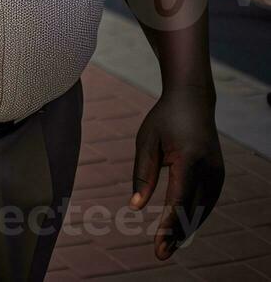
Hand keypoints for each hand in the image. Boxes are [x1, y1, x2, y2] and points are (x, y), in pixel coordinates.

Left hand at [131, 90, 223, 259]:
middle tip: (160, 254)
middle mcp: (208, 168)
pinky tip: (181, 229)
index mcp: (188, 158)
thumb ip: (142, 176)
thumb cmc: (163, 119)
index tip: (158, 242)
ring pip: (202, 209)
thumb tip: (135, 208)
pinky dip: (194, 216)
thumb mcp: (145, 142)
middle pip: (192, 209)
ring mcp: (218, 172)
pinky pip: (206, 201)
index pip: (179, 199)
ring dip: (187, 228)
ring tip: (168, 247)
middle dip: (176, 233)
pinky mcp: (219, 175)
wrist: (193, 101)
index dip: (169, 223)